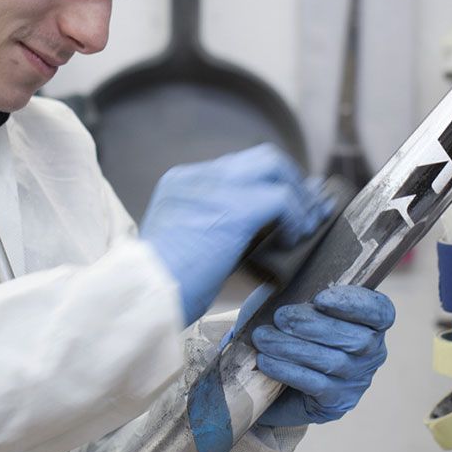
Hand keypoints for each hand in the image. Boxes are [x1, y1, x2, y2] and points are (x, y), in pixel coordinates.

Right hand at [140, 144, 330, 324]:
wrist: (143, 294)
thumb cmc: (163, 286)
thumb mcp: (188, 247)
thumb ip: (220, 231)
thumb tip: (271, 234)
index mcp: (182, 183)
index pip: (239, 168)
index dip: (270, 184)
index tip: (290, 205)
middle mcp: (198, 176)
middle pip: (262, 157)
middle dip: (292, 181)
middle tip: (307, 211)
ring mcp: (215, 187)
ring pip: (276, 166)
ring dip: (299, 196)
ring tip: (305, 225)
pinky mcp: (234, 208)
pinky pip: (283, 199)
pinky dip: (296, 217)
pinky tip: (293, 240)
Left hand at [251, 285, 394, 426]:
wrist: (278, 382)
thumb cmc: (292, 334)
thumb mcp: (299, 308)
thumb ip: (302, 294)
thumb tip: (284, 283)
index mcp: (372, 324)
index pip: (381, 312)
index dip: (355, 304)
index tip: (320, 298)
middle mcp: (373, 354)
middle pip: (356, 339)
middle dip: (313, 325)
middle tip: (280, 317)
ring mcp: (358, 381)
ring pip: (333, 362)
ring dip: (293, 347)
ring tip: (263, 338)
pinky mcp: (337, 402)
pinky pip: (316, 384)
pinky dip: (288, 370)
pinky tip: (266, 361)